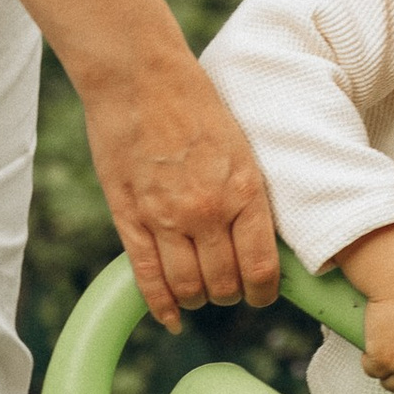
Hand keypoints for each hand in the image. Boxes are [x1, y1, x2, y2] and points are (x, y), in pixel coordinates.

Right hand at [80, 50, 279, 333]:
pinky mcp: (130, 217)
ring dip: (197, 299)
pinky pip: (147, 277)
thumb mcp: (239, 147)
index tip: (260, 294)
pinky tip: (170, 317)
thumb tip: (256, 240)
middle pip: (224, 284)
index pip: (261, 269)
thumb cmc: (194, 104)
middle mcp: (207, 212)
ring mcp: (165, 218)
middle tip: (228, 289)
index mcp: (243, 191)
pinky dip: (160, 305)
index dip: (263, 293)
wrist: (140, 76)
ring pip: (187, 287)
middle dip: (229, 295)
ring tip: (199, 293)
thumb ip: (246, 195)